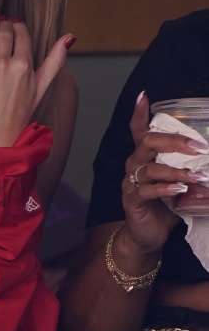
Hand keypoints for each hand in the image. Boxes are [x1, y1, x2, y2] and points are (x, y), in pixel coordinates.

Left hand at [0, 9, 71, 146]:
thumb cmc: (19, 112)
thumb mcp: (42, 87)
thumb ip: (55, 60)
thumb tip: (70, 37)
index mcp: (24, 66)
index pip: (20, 35)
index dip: (17, 26)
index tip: (14, 22)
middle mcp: (4, 62)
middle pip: (3, 32)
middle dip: (2, 22)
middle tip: (0, 16)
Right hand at [120, 91, 208, 255]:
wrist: (148, 235)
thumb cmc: (165, 206)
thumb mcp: (182, 184)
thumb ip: (193, 172)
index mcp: (145, 157)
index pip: (138, 130)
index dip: (139, 113)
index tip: (144, 95)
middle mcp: (135, 165)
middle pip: (147, 142)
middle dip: (174, 141)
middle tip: (198, 146)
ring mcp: (132, 182)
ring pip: (149, 167)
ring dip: (176, 170)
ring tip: (197, 175)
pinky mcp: (132, 199)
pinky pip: (146, 190)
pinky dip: (165, 188)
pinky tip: (179, 189)